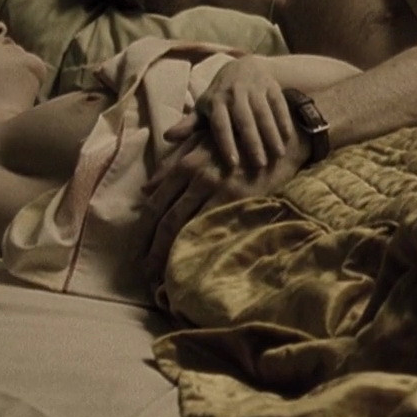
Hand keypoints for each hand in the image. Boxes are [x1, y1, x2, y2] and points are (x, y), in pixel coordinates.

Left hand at [139, 128, 308, 278]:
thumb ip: (172, 164)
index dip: (141, 232)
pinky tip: (191, 263)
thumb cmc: (238, 142)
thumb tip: (144, 189)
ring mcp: (215, 187)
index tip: (136, 252)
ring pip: (181, 226)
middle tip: (144, 272)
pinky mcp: (236, 198)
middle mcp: (194, 175)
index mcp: (184, 164)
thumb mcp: (202, 144)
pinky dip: (196, 246)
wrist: (280, 140)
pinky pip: (210, 227)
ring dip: (168, 252)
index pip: (153, 204)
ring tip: (162, 276)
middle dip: (150, 249)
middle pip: (162, 219)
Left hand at [178, 56, 292, 171]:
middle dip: (252, 142)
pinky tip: (288, 138)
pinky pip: (279, 104)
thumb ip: (189, 125)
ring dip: (271, 134)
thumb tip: (167, 137)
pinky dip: (284, 120)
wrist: (244, 67)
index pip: (220, 125)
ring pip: (264, 113)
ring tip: (277, 154)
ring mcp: (254, 88)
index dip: (226, 143)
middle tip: (259, 164)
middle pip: (244, 120)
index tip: (233, 164)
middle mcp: (234, 94)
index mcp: (215, 102)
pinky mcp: (271, 85)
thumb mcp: (203, 109)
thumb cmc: (220, 97)